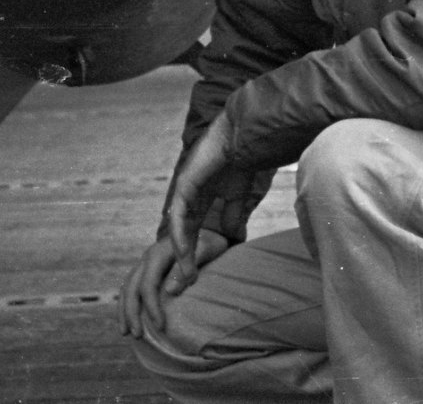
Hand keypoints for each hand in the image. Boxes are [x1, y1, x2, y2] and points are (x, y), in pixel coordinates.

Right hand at [118, 229, 228, 338]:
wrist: (207, 225)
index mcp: (158, 254)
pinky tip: (129, 318)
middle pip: (131, 288)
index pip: (148, 285)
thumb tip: (170, 292)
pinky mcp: (146, 268)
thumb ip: (186, 269)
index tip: (160, 327)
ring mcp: (144, 262)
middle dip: (132, 313)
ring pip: (126, 287)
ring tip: (125, 332)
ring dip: (124, 310)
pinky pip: (130, 286)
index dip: (152, 307)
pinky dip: (127, 303)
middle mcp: (147, 258)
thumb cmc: (208, 241)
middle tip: (137, 336)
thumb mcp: (203, 251)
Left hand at [164, 112, 234, 284]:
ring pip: (177, 229)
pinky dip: (180, 234)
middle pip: (180, 236)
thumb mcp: (238, 197)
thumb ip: (232, 215)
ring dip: (179, 254)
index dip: (192, 256)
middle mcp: (189, 197)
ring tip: (183, 276)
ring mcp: (185, 190)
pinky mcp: (185, 183)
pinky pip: (179, 214)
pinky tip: (184, 251)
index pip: (192, 233)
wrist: (246, 135)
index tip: (194, 279)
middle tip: (181, 288)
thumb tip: (231, 237)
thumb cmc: (243, 160)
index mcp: (201, 200)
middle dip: (181, 262)